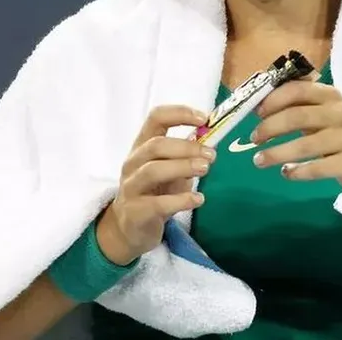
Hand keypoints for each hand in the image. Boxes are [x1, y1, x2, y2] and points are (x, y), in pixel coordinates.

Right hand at [96, 105, 212, 265]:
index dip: (180, 113)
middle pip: (155, 145)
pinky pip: (158, 204)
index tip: (204, 118)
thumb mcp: (170, 169)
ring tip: (205, 169)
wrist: (130, 228)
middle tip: (211, 155)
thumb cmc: (155, 191)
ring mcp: (131, 187)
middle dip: (186, 147)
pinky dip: (181, 200)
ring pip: (153, 170)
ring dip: (183, 167)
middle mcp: (133, 163)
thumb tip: (211, 143)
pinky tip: (198, 200)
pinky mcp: (135, 212)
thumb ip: (187, 156)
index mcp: (143, 146)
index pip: (156, 118)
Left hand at [250, 79, 341, 186]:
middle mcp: (341, 113)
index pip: (298, 90)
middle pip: (298, 117)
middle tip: (254, 139)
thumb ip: (294, 104)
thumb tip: (257, 105)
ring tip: (259, 160)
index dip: (273, 100)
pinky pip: (318, 169)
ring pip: (306, 146)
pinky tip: (286, 172)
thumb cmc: (334, 127)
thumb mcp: (320, 109)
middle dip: (270, 128)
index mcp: (330, 95)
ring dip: (277, 153)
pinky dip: (297, 172)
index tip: (256, 113)